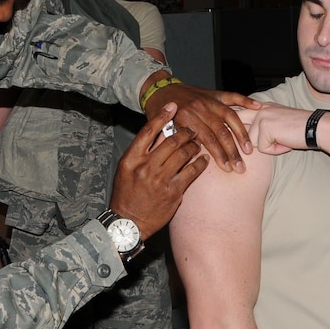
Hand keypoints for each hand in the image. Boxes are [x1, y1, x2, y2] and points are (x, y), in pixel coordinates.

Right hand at [110, 103, 208, 240]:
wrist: (129, 222)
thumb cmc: (126, 194)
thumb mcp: (126, 170)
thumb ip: (141, 152)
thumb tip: (159, 134)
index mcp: (131, 159)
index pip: (148, 131)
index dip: (162, 116)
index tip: (173, 106)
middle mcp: (146, 167)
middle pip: (171, 141)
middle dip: (185, 132)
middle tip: (192, 129)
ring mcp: (161, 179)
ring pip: (183, 154)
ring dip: (193, 146)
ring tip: (197, 144)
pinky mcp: (174, 192)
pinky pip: (192, 171)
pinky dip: (200, 163)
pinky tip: (204, 159)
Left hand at [144, 81, 260, 172]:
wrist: (157, 89)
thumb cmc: (159, 113)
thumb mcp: (163, 129)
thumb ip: (180, 142)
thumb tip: (196, 157)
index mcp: (186, 118)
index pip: (208, 140)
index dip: (219, 156)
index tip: (228, 168)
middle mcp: (199, 108)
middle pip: (222, 132)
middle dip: (233, 151)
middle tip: (240, 166)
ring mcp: (208, 100)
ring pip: (230, 117)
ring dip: (241, 134)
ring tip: (249, 149)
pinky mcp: (213, 93)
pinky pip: (232, 96)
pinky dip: (245, 101)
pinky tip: (257, 108)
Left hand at [237, 103, 318, 154]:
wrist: (317, 128)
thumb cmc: (300, 130)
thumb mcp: (278, 124)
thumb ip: (261, 127)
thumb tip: (244, 141)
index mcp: (262, 107)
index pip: (238, 112)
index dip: (229, 120)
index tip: (221, 125)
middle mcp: (259, 109)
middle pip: (235, 122)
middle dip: (233, 134)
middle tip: (229, 143)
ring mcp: (261, 116)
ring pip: (250, 142)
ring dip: (266, 146)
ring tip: (283, 141)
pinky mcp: (265, 126)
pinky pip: (262, 148)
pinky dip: (275, 150)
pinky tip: (286, 143)